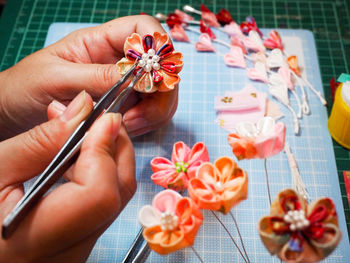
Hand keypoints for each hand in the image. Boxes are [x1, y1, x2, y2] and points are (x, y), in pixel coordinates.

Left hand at [0, 15, 177, 139]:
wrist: (14, 115)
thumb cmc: (26, 87)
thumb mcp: (55, 78)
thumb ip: (96, 76)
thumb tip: (136, 77)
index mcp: (100, 42)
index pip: (142, 28)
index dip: (157, 44)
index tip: (155, 71)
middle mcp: (117, 62)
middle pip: (161, 65)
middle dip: (161, 89)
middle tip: (142, 111)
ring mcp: (124, 85)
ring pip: (161, 92)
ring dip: (155, 110)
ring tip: (129, 124)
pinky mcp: (125, 106)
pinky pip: (150, 111)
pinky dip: (148, 122)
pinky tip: (128, 128)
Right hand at [0, 92, 135, 261]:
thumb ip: (41, 142)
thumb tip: (84, 109)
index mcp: (36, 242)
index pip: (99, 195)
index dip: (105, 150)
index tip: (102, 117)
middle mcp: (70, 252)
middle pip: (118, 192)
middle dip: (116, 145)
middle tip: (98, 116)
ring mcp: (80, 248)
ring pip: (118, 195)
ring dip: (109, 154)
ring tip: (84, 130)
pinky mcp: (83, 239)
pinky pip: (106, 201)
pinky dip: (101, 170)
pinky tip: (80, 154)